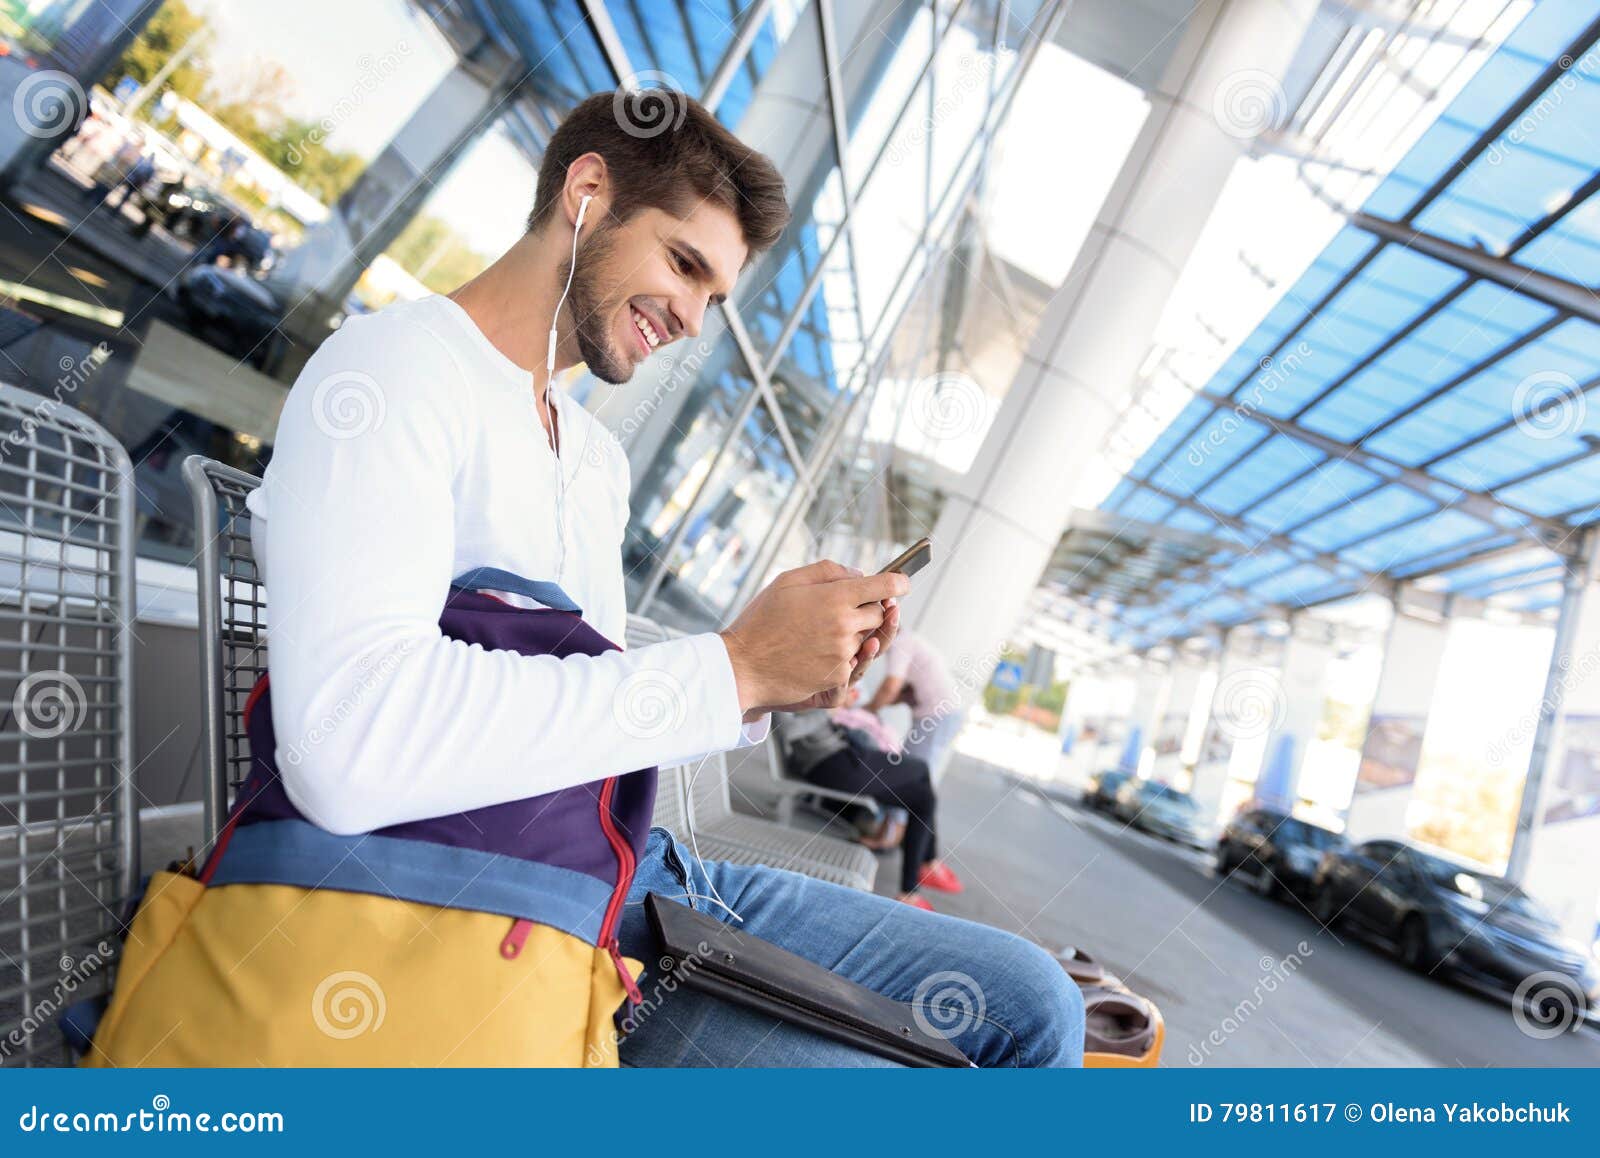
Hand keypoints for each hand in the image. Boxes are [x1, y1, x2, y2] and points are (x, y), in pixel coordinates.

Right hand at [719, 560, 908, 715]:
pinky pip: (852, 664)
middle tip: (848, 609)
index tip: (903, 583)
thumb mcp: (787, 581)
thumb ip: (827, 572)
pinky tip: (815, 654)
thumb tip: (858, 574)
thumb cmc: (761, 620)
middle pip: (880, 615)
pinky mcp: (837, 678)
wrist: (742, 666)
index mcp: (836, 597)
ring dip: (853, 636)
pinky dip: (841, 658)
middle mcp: (845, 625)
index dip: (899, 583)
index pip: (884, 586)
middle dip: (871, 610)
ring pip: (867, 641)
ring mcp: (843, 654)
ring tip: (821, 633)